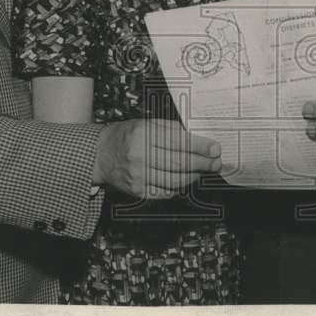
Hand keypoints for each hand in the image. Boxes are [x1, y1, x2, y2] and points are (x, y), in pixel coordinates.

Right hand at [93, 118, 221, 198]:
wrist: (100, 155)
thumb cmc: (125, 136)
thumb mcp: (145, 123)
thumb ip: (170, 129)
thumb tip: (197, 138)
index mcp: (143, 134)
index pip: (179, 142)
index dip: (201, 146)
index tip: (215, 148)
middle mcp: (140, 156)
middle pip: (180, 163)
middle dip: (203, 164)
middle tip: (215, 162)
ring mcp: (139, 176)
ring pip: (175, 181)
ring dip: (194, 177)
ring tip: (203, 171)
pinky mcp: (138, 191)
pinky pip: (166, 192)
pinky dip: (179, 187)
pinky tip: (186, 180)